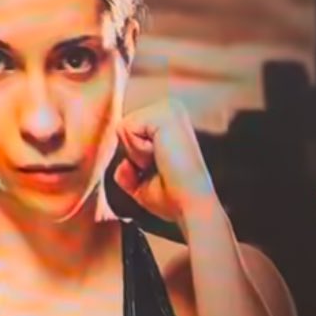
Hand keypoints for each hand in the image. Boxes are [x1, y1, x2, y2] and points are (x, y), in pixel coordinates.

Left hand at [112, 101, 215, 224]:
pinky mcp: (165, 114)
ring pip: (123, 125)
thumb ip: (128, 173)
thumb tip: (124, 165)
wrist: (192, 206)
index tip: (162, 171)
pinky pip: (126, 128)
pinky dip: (138, 150)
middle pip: (123, 125)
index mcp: (170, 121)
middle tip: (161, 168)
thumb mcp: (143, 185)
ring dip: (136, 153)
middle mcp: (172, 109)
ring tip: (162, 162)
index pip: (128, 130)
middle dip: (133, 154)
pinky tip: (161, 157)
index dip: (135, 157)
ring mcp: (169, 109)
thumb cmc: (175, 199)